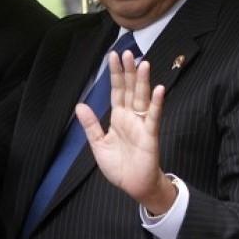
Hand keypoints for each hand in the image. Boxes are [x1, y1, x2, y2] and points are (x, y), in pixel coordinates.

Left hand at [76, 49, 174, 213]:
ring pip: (142, 98)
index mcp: (118, 117)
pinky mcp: (150, 135)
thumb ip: (90, 125)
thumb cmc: (119, 166)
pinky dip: (156, 103)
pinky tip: (159, 89)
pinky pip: (153, 117)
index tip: (114, 56)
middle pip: (129, 89)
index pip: (116, 91)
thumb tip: (79, 105)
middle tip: (128, 52)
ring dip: (142, 81)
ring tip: (143, 63)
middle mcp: (131, 117)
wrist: (134, 186)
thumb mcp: (98, 144)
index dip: (115, 74)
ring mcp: (141, 124)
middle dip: (128, 71)